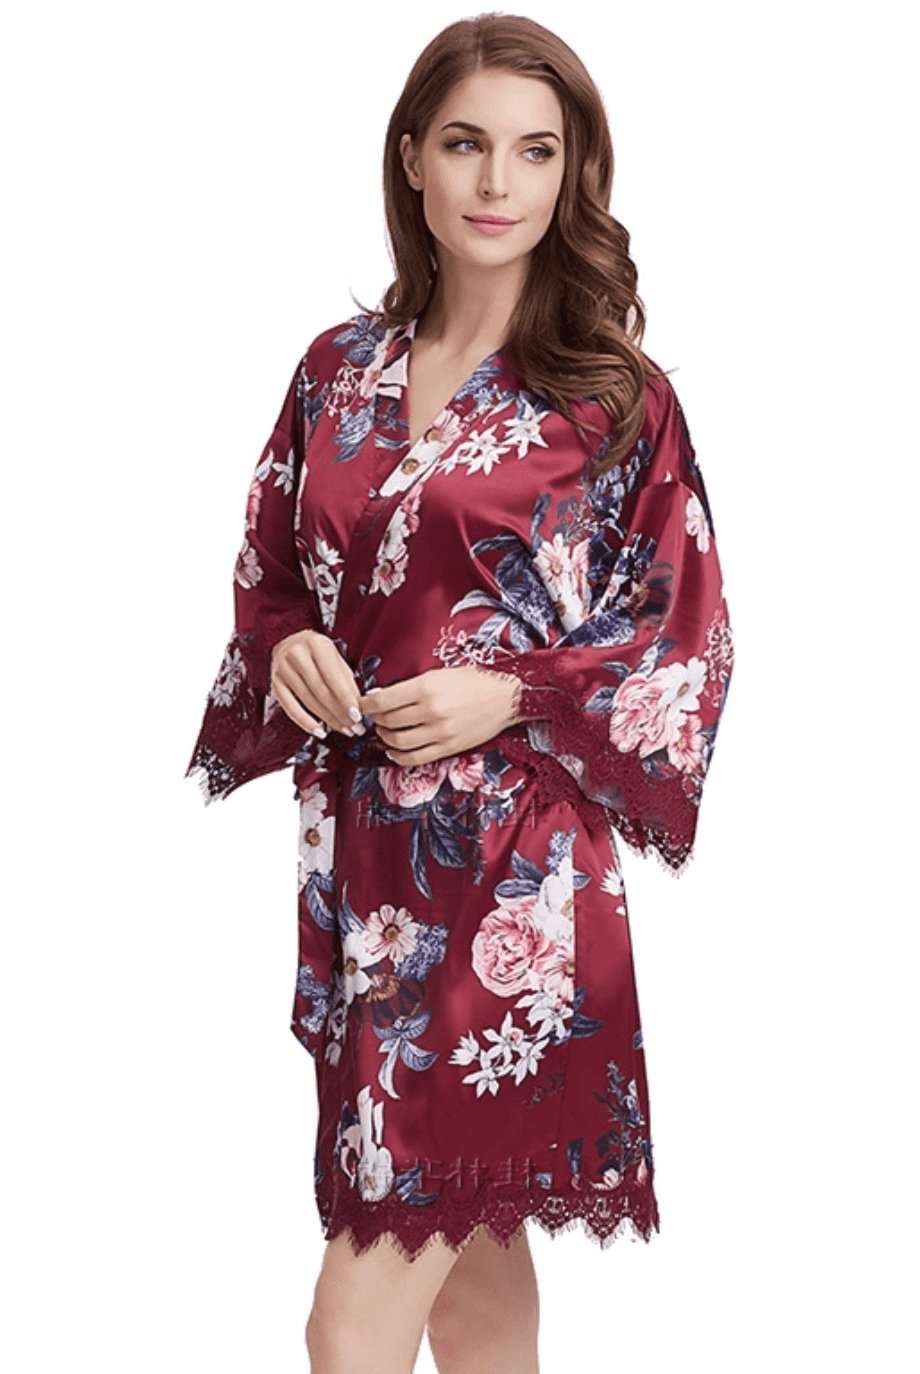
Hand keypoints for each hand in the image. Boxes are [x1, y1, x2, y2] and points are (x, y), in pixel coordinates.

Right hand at [270, 629, 365, 738]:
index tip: (358, 715)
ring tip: (343, 729)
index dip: (346, 699)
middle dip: (340, 713)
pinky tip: (319, 731)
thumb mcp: (335, 658)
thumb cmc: (317, 652)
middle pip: (321, 691)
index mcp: (316, 644)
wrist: (289, 643)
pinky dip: (306, 722)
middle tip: (354, 727)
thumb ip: (346, 680)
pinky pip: (290, 708)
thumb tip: (359, 706)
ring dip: (328, 720)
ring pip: (308, 701)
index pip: (333, 677)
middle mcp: (297, 655)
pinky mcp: (275, 684)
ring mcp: (283, 669)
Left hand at [358, 666, 520, 765]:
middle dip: (375, 720)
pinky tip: (393, 750)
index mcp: (427, 687)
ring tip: (384, 731)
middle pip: (388, 722)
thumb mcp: (440, 673)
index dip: (367, 704)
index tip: (363, 704)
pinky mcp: (448, 747)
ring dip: (384, 738)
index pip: (383, 701)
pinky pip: (415, 758)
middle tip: (374, 717)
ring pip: (397, 741)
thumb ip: (412, 686)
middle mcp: (431, 711)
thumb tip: (383, 697)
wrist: (506, 697)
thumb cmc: (474, 680)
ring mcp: (440, 732)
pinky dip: (398, 756)